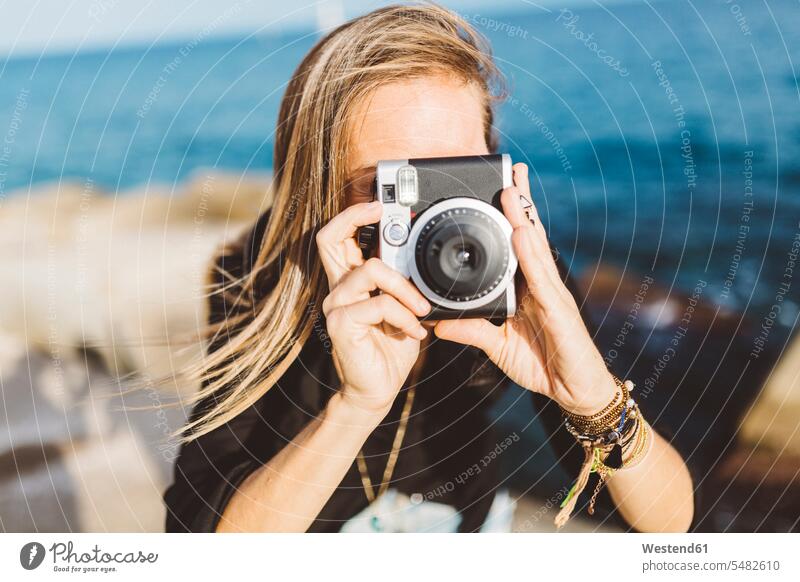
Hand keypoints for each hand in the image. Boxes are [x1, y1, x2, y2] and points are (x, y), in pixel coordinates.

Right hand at [316, 201, 430, 414]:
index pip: (338, 236)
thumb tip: (423, 258)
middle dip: (356, 216)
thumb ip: (404, 284)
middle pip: (329, 237)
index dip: (354, 214)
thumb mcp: (403, 308)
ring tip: (422, 310)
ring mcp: (335, 304)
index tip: (380, 204)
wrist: (377, 390)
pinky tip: (414, 332)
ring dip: (404, 288)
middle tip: (382, 210)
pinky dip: (404, 317)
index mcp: (351, 279)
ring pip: (370, 270)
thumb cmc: (391, 347)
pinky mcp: (340, 323)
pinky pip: (378, 304)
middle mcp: (337, 288)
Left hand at [434, 163, 616, 414]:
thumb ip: (471, 332)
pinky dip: (531, 254)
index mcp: (526, 289)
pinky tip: (523, 233)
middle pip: (529, 236)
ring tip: (513, 189)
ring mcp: (552, 294)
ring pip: (535, 249)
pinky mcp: (559, 309)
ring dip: (524, 217)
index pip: (517, 246)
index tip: (499, 189)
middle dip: (521, 203)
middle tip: (513, 170)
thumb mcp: (497, 347)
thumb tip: (439, 323)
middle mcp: (541, 285)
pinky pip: (542, 278)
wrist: (574, 392)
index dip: (511, 218)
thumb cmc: (543, 365)